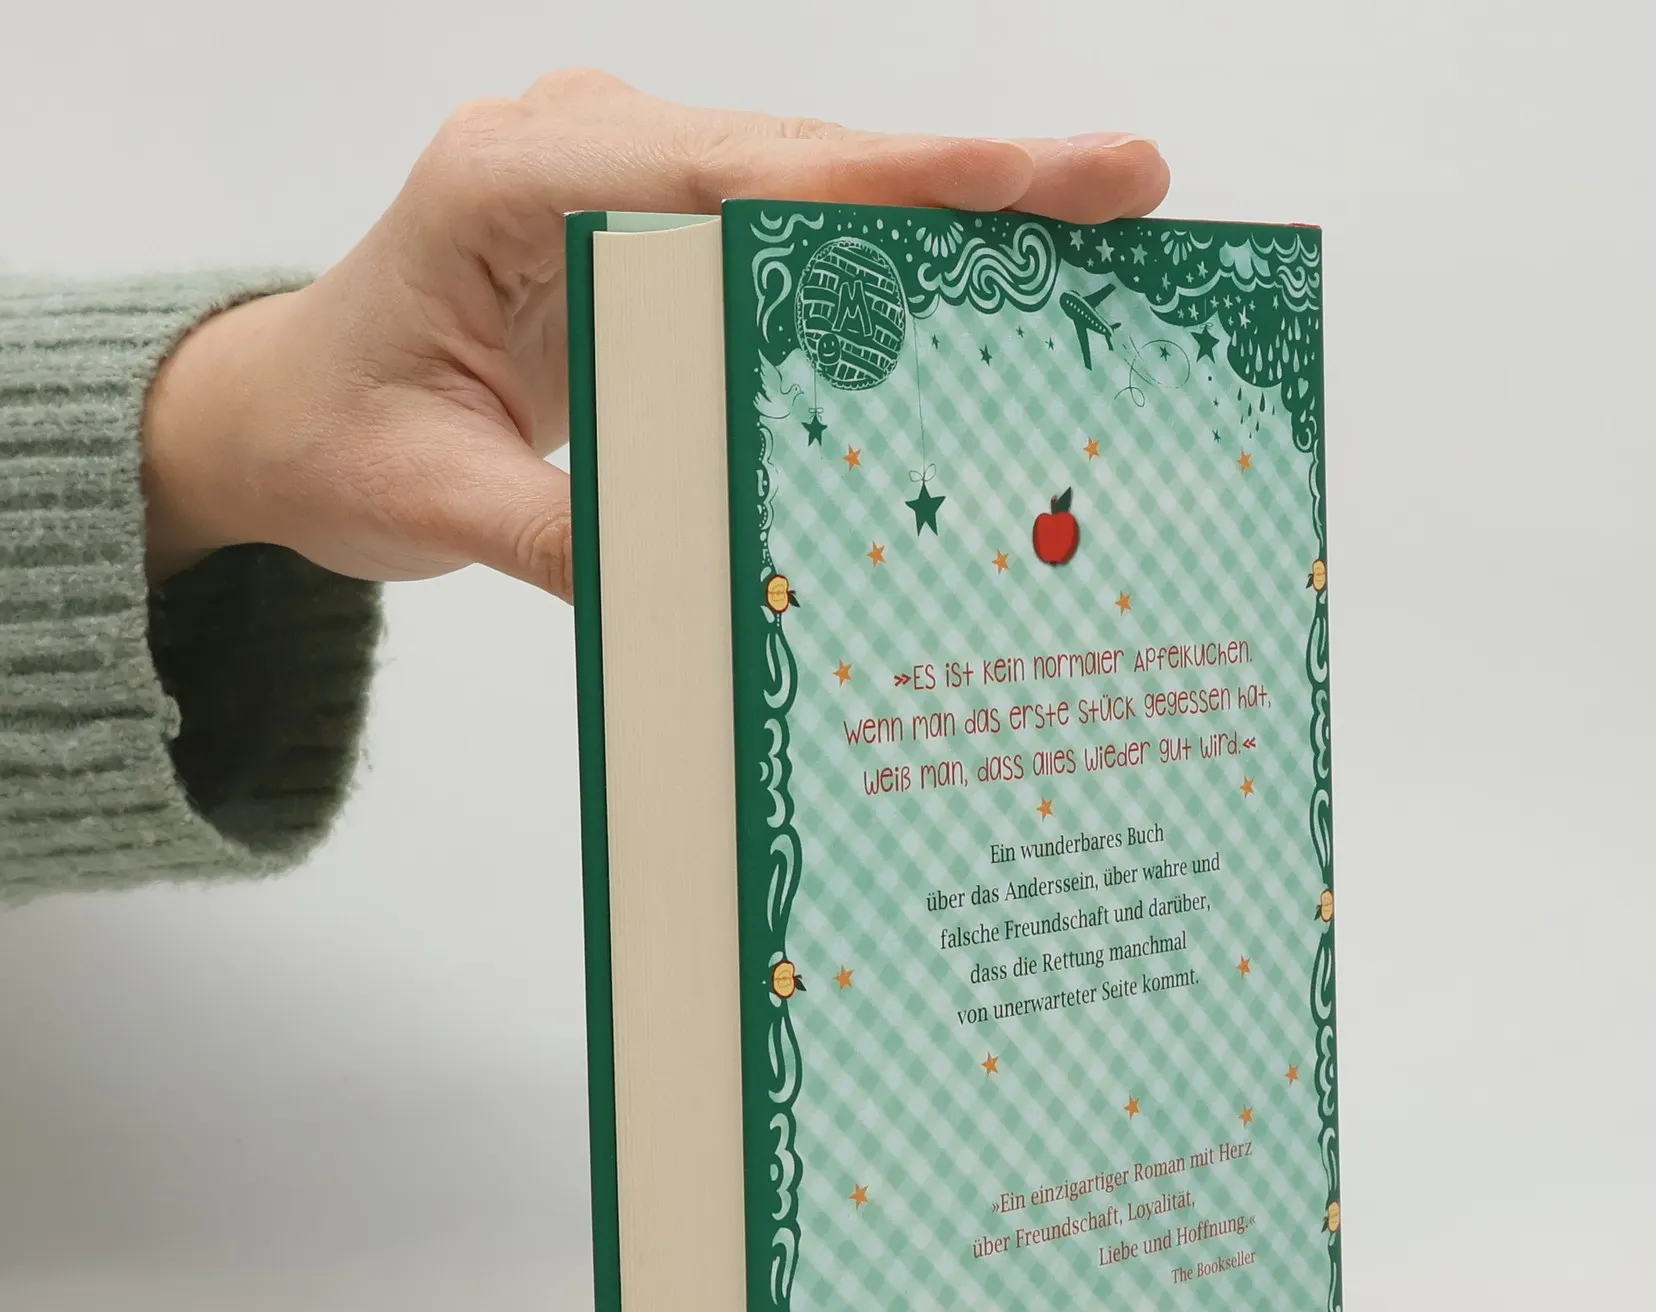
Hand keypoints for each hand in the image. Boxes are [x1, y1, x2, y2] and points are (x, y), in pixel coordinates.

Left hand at [141, 72, 1169, 599]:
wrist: (293, 409)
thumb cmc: (337, 436)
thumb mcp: (422, 502)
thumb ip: (551, 532)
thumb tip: (699, 578)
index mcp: (510, 185)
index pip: (721, 174)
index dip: (877, 180)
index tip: (1014, 180)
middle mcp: (581, 151)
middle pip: (799, 158)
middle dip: (964, 178)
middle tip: (1126, 183)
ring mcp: (626, 177)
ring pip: (811, 181)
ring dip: (948, 209)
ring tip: (1096, 221)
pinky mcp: (659, 224)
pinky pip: (791, 229)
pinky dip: (890, 254)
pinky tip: (990, 274)